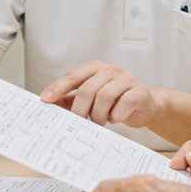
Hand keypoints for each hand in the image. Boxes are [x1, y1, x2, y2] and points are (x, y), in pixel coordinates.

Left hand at [40, 60, 158, 127]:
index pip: (72, 77)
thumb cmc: (115, 102)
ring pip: (104, 97)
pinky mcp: (139, 91)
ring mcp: (126, 79)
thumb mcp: (91, 100)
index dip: (58, 88)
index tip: (45, 99)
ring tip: (99, 122)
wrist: (146, 105)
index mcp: (95, 68)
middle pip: (87, 89)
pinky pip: (123, 104)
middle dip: (80, 110)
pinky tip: (115, 118)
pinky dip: (116, 115)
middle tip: (79, 123)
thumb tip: (50, 104)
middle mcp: (110, 70)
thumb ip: (71, 100)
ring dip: (99, 115)